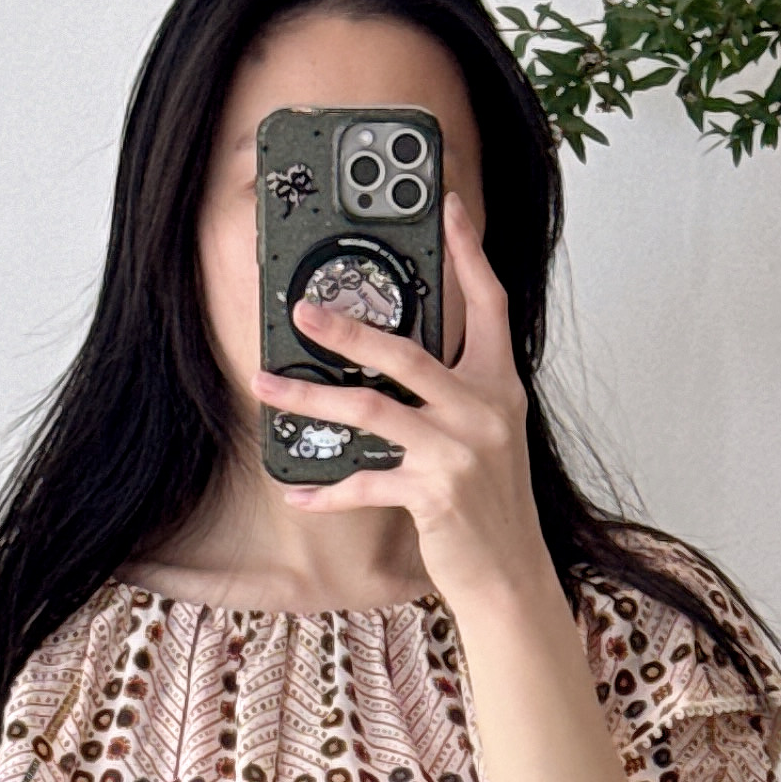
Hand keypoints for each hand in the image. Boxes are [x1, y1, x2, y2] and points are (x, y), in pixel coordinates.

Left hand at [255, 192, 554, 623]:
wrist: (512, 574)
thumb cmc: (492, 504)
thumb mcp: (488, 434)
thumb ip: (456, 392)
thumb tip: (398, 358)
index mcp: (500, 386)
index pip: (489, 304)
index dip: (468, 252)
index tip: (447, 207)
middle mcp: (484, 410)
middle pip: (407, 352)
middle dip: (348, 329)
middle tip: (302, 312)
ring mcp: (460, 451)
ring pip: (372, 410)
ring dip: (311, 399)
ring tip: (268, 386)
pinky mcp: (435, 493)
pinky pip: (366, 483)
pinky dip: (326, 489)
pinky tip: (296, 490)